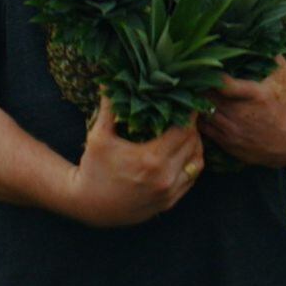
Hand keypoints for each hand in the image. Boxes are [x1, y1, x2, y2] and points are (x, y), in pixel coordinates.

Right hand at [65, 96, 203, 227]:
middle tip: (187, 114)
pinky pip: (191, 180)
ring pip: (197, 163)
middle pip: (194, 144)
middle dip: (192, 127)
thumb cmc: (92, 167)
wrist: (87, 205)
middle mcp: (165, 177)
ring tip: (186, 132)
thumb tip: (108, 79)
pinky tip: (182, 153)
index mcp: (151, 159)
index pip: (184, 130)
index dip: (188, 114)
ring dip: (195, 146)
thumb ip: (109, 107)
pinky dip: (191, 164)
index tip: (188, 102)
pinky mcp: (168, 203)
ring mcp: (169, 192)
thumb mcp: (98, 136)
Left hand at [199, 55, 285, 168]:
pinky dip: (201, 117)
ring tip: (194, 89)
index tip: (204, 65)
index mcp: (255, 95)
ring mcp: (233, 131)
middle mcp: (241, 115)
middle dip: (200, 86)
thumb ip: (274, 59)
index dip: (211, 74)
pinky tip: (201, 107)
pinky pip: (205, 129)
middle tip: (193, 75)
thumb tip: (262, 38)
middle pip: (208, 97)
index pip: (223, 84)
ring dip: (198, 101)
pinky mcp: (228, 143)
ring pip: (203, 113)